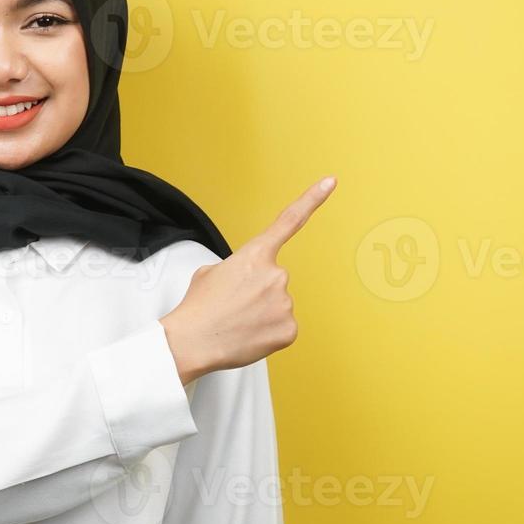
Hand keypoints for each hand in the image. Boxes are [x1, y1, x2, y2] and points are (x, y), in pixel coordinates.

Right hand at [161, 176, 336, 383]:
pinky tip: (249, 335)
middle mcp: (276, 274)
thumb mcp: (211, 273)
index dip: (313, 199)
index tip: (331, 182)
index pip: (290, 220)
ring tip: (236, 322)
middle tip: (233, 305)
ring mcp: (285, 302)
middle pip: (274, 280)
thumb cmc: (198, 308)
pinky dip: (268, 333)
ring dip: (261, 313)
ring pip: (278, 305)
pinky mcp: (289, 329)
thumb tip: (247, 282)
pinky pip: (282, 327)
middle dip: (257, 292)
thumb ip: (239, 268)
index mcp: (255, 255)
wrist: (192, 341)